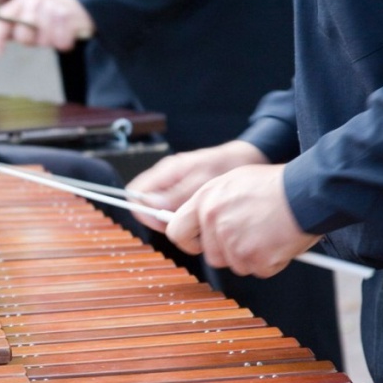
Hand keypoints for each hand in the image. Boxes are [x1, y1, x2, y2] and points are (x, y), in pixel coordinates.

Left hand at [0, 0, 93, 55]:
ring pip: (43, 39)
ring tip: (53, 34)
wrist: (75, 10)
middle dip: (30, 41)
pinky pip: (60, 41)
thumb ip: (11, 30)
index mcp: (21, 2)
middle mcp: (33, 2)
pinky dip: (63, 43)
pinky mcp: (66, 15)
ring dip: (49, 41)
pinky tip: (64, 35)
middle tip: (40, 35)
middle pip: (23, 35)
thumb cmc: (47, 19)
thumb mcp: (27, 22)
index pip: (2, 20)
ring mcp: (50, 6)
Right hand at [126, 140, 268, 231]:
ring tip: (194, 221)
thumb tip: (150, 204)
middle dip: (160, 219)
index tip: (164, 223)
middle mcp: (164, 178)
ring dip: (172, 220)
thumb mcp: (202, 180)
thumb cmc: (227, 165)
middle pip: (145, 205)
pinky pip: (171, 208)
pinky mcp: (181, 192)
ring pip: (158, 209)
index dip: (143, 212)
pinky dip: (181, 217)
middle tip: (183, 224)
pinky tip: (198, 218)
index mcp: (165, 171)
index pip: (136, 193)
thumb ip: (176, 193)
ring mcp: (172, 185)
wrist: (245, 158)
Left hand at [166, 164, 320, 277]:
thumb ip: (211, 204)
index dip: (188, 241)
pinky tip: (278, 240)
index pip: (176, 231)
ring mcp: (233, 242)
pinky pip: (259, 270)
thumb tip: (198, 222)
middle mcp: (214, 221)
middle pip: (211, 255)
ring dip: (251, 256)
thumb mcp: (231, 182)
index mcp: (205, 201)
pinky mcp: (255, 258)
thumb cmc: (274, 185)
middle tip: (250, 235)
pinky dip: (271, 261)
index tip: (198, 243)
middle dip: (228, 251)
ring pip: (235, 264)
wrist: (306, 191)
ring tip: (266, 232)